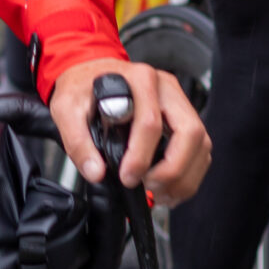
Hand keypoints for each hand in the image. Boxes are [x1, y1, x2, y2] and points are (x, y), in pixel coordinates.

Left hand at [49, 57, 209, 203]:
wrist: (91, 74)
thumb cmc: (83, 88)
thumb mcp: (66, 108)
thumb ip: (77, 141)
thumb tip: (96, 172)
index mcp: (139, 80)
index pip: (151, 123)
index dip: (141, 157)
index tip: (127, 178)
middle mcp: (166, 89)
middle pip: (190, 133)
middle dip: (172, 170)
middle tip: (148, 187)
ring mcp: (180, 103)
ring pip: (201, 144)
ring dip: (183, 177)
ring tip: (158, 193)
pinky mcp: (184, 119)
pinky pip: (200, 150)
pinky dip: (188, 175)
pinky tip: (168, 188)